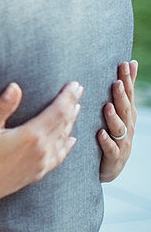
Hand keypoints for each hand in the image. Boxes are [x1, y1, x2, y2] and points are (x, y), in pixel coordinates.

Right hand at [0, 81, 82, 213]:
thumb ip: (3, 106)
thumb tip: (15, 86)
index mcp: (32, 134)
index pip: (57, 111)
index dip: (67, 96)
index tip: (75, 84)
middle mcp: (43, 148)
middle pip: (64, 122)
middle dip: (72, 104)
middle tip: (80, 90)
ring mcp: (43, 161)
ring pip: (64, 137)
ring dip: (71, 121)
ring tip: (76, 108)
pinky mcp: (40, 171)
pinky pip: (60, 156)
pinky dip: (68, 145)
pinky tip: (72, 140)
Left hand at [99, 60, 137, 182]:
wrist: (109, 168)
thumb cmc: (111, 135)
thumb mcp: (117, 113)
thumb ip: (122, 91)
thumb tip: (131, 63)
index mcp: (126, 116)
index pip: (128, 95)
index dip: (128, 80)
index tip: (124, 64)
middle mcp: (127, 128)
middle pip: (125, 109)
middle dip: (122, 95)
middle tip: (117, 81)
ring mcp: (122, 143)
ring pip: (119, 128)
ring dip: (114, 117)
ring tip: (107, 106)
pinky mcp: (114, 158)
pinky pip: (110, 149)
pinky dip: (106, 141)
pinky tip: (100, 133)